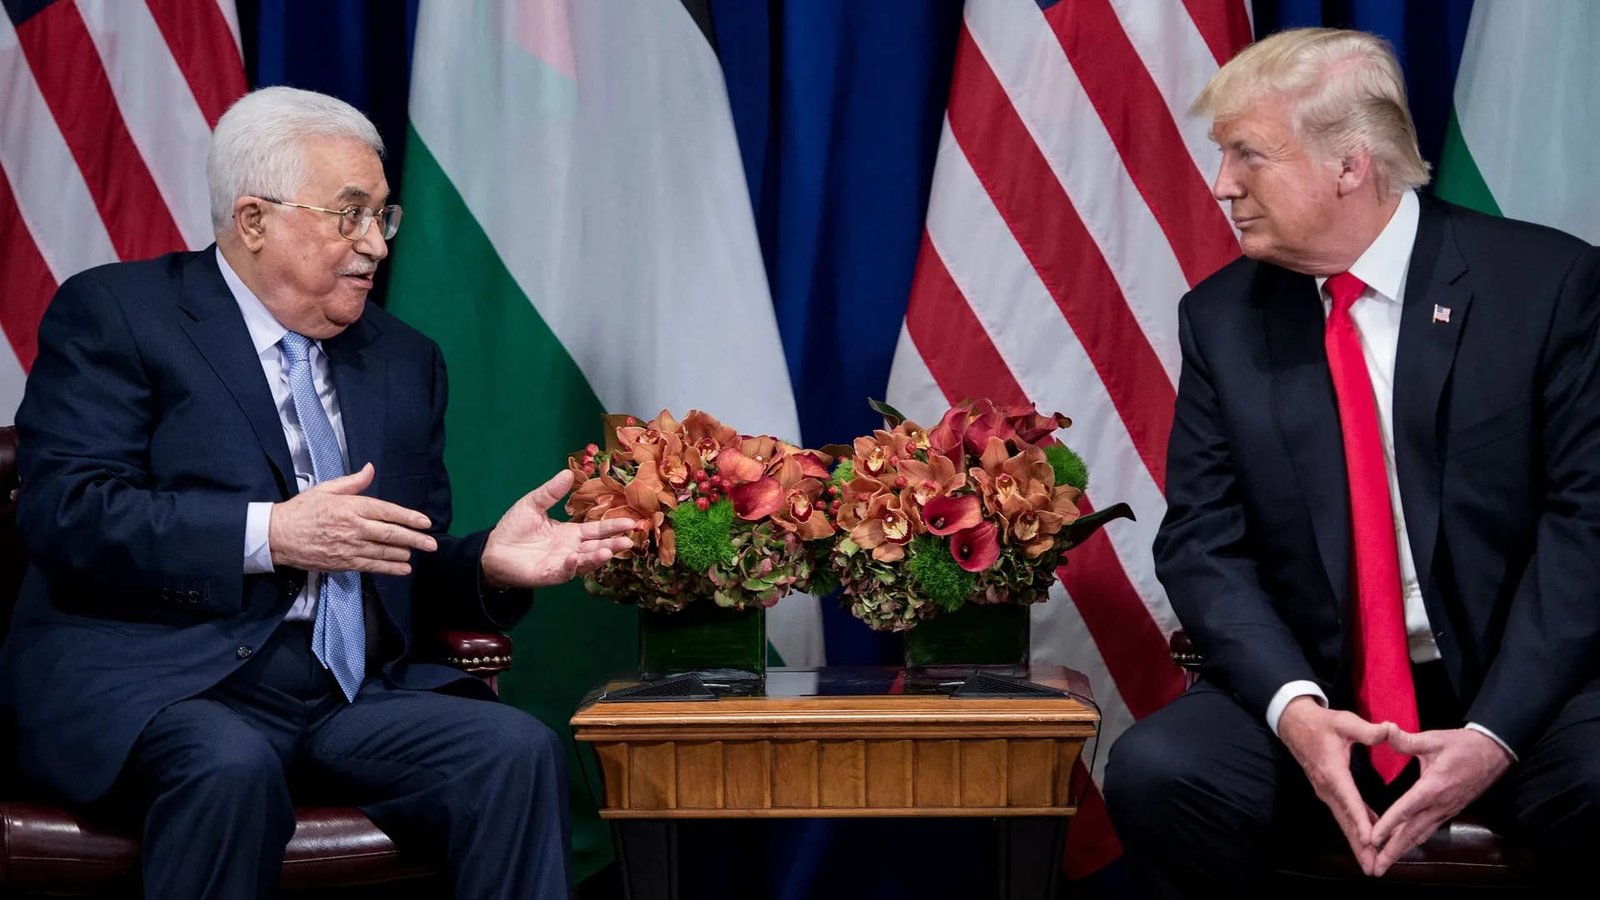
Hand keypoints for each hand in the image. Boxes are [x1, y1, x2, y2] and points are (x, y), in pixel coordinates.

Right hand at [269, 463, 436, 575]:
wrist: (277, 536)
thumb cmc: (302, 510)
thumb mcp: (325, 489)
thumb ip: (352, 482)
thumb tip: (370, 469)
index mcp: (351, 507)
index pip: (386, 511)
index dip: (409, 517)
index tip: (425, 522)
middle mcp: (353, 528)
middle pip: (390, 534)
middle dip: (414, 539)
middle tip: (432, 544)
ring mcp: (348, 547)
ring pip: (383, 552)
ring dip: (404, 554)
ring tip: (419, 553)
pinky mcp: (343, 563)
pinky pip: (371, 566)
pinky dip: (389, 568)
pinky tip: (403, 569)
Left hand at [479, 469, 638, 588]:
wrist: (492, 549)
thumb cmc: (513, 528)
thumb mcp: (533, 504)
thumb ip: (552, 492)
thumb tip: (568, 472)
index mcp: (570, 533)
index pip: (597, 529)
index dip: (613, 525)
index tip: (631, 520)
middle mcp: (571, 549)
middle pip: (598, 546)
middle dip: (614, 543)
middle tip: (631, 539)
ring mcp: (563, 563)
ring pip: (586, 560)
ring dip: (598, 556)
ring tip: (611, 550)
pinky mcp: (551, 574)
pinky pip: (565, 570)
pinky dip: (572, 565)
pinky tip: (576, 556)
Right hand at [1277, 697, 1391, 874]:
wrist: (1295, 724)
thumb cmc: (1322, 723)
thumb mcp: (1345, 721)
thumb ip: (1368, 730)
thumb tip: (1391, 730)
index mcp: (1333, 772)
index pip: (1349, 800)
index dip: (1361, 820)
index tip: (1371, 840)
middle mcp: (1328, 788)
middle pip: (1345, 821)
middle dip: (1359, 845)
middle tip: (1371, 867)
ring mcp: (1326, 792)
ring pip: (1344, 821)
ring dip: (1357, 843)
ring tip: (1370, 863)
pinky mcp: (1329, 792)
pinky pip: (1344, 814)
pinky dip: (1355, 829)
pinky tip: (1370, 839)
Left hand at [1369, 727, 1511, 875]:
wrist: (1494, 753)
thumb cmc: (1462, 745)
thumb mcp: (1434, 739)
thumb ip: (1407, 740)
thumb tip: (1385, 729)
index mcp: (1432, 787)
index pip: (1405, 810)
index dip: (1388, 825)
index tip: (1372, 840)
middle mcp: (1439, 804)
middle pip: (1412, 832)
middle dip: (1393, 851)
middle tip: (1377, 868)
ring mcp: (1446, 810)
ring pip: (1421, 834)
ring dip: (1403, 850)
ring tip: (1387, 864)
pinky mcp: (1450, 810)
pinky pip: (1430, 829)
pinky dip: (1415, 840)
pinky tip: (1405, 847)